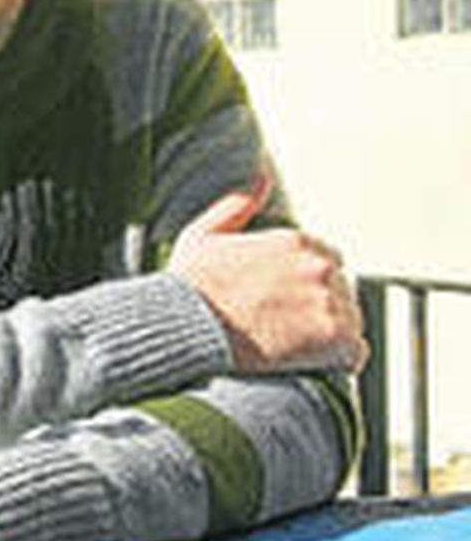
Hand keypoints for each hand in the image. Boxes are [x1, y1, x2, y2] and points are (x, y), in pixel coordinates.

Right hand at [168, 178, 366, 373]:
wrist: (185, 327)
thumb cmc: (188, 287)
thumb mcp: (203, 233)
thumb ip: (237, 204)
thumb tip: (261, 176)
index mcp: (295, 240)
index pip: (325, 260)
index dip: (303, 284)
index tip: (282, 302)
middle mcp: (320, 266)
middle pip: (339, 290)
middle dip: (317, 307)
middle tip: (284, 327)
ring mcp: (330, 301)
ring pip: (349, 321)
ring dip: (328, 334)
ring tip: (292, 347)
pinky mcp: (333, 337)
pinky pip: (355, 353)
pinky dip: (338, 361)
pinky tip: (311, 364)